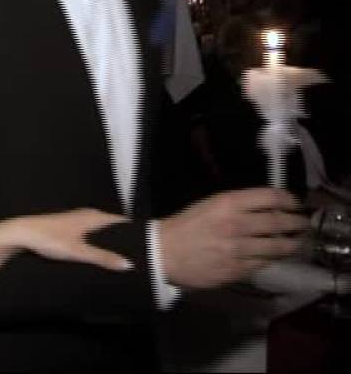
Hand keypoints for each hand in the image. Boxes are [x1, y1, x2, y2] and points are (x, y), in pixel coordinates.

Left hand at [12, 208, 131, 270]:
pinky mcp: (67, 226)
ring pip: (99, 228)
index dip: (132, 231)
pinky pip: (88, 232)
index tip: (147, 242)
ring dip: (108, 239)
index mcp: (94, 217)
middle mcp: (86, 214)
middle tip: (136, 252)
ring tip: (119, 254)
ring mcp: (76, 219)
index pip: (120, 221)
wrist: (22, 233)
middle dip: (121, 237)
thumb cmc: (50, 239)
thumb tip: (128, 264)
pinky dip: (95, 240)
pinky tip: (96, 251)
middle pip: (110, 225)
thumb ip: (103, 257)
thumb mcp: (79, 251)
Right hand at [159, 187, 306, 288]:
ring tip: (297, 242)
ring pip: (279, 246)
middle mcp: (236, 225)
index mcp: (228, 204)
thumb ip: (239, 204)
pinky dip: (274, 258)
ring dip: (293, 243)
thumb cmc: (187, 225)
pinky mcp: (238, 269)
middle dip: (297, 222)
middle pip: (280, 222)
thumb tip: (269, 207)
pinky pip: (265, 263)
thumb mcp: (211, 204)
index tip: (295, 204)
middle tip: (302, 224)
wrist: (164, 253)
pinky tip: (276, 255)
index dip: (289, 200)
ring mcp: (239, 249)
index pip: (271, 198)